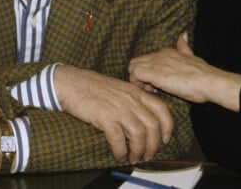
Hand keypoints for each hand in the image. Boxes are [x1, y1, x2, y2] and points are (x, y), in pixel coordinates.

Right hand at [53, 65, 172, 163]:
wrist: (72, 83)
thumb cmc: (93, 87)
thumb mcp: (119, 88)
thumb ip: (133, 99)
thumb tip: (143, 118)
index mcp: (135, 92)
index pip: (161, 108)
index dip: (167, 126)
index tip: (166, 139)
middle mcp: (130, 100)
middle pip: (152, 125)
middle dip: (153, 145)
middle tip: (147, 155)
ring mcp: (118, 108)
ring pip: (139, 134)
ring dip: (138, 151)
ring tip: (133, 158)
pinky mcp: (104, 117)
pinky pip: (119, 140)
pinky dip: (121, 151)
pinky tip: (119, 156)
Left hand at [129, 34, 240, 110]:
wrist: (208, 81)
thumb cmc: (202, 74)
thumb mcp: (191, 55)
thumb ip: (184, 46)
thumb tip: (183, 34)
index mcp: (166, 52)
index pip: (146, 59)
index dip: (148, 71)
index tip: (156, 83)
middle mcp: (159, 55)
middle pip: (135, 62)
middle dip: (139, 76)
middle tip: (150, 87)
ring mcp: (156, 63)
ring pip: (132, 67)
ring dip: (137, 81)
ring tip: (150, 90)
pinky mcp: (154, 73)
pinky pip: (134, 75)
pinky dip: (138, 84)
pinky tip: (150, 91)